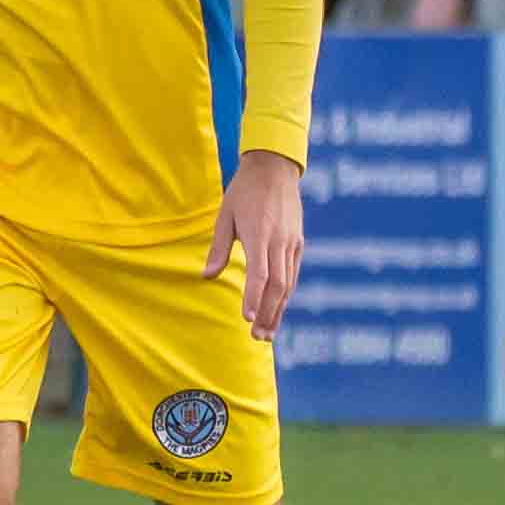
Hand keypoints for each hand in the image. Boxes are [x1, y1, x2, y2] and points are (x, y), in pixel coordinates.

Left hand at [205, 149, 306, 340]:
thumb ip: (218, 248)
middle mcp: (280, 242)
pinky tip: (277, 309)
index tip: (248, 319)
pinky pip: (292, 274)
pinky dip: (285, 295)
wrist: (275, 168)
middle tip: (258, 336)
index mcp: (260, 235)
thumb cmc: (244, 192)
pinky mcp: (297, 243)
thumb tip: (207, 276)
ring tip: (267, 332)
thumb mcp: (225, 216)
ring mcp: (292, 243)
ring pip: (288, 283)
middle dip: (268, 314)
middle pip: (278, 286)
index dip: (254, 298)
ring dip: (278, 310)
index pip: (259, 274)